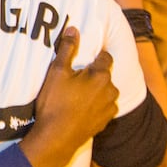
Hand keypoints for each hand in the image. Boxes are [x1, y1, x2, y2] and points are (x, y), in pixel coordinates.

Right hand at [20, 26, 117, 166]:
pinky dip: (96, 105)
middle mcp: (110, 91)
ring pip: (106, 92)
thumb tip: (74, 29)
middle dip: (94, 74)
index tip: (83, 59)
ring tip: (77, 94)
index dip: (95, 56)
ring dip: (97, 90)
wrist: (56, 137)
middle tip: (75, 77)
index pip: (105, 57)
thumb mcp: (57, 72)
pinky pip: (104, 107)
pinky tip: (81, 108)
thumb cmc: (55, 103)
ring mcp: (109, 108)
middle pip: (105, 75)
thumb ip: (67, 49)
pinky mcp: (105, 122)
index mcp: (100, 76)